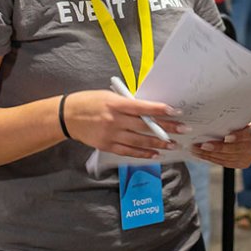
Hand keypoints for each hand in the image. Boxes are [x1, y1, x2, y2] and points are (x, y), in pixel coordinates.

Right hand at [62, 90, 184, 158]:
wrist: (67, 116)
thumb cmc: (89, 101)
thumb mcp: (109, 96)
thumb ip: (127, 103)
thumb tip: (148, 110)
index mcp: (116, 104)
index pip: (142, 108)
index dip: (160, 110)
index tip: (175, 112)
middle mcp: (114, 120)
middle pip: (145, 126)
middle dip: (166, 128)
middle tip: (182, 130)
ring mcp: (111, 135)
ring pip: (139, 141)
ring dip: (158, 143)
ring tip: (172, 144)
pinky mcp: (107, 145)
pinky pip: (128, 151)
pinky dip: (143, 153)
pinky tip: (155, 153)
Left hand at [191, 121, 250, 167]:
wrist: (246, 131)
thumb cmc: (237, 121)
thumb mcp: (237, 118)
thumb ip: (229, 120)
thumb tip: (210, 117)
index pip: (248, 134)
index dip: (238, 136)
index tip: (227, 137)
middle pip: (236, 149)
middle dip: (218, 148)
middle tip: (203, 145)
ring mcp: (249, 156)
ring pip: (228, 158)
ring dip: (211, 155)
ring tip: (197, 150)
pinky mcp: (243, 164)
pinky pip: (226, 163)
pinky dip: (213, 159)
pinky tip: (202, 155)